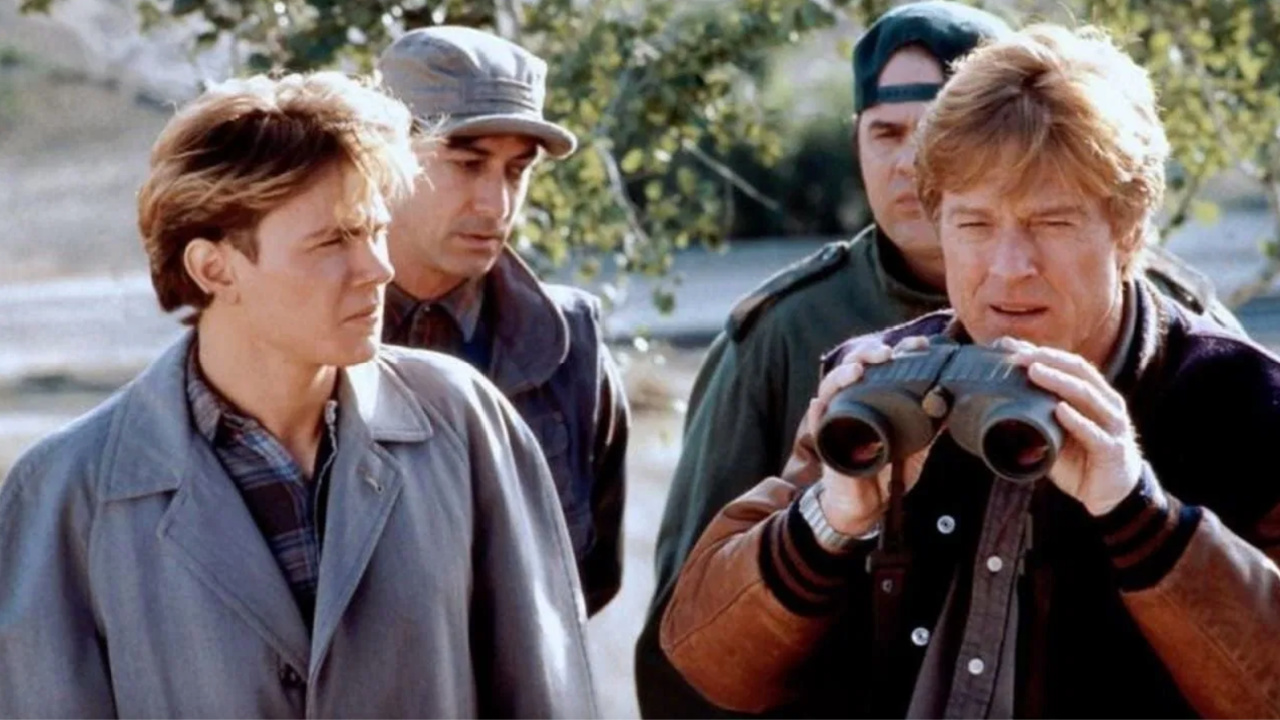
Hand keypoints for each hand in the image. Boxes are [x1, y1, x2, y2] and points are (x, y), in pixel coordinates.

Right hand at [808, 335, 936, 534]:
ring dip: (842, 375)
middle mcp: (855, 402)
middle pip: (856, 367)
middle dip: (868, 354)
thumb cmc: (886, 472)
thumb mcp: (915, 447)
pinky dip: (817, 412)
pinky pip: (818, 424)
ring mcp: (838, 420)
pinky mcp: (827, 442)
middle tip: (886, 353)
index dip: (900, 351)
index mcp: (877, 398)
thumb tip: (952, 404)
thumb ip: (929, 426)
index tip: (920, 345)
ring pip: (832, 388)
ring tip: (856, 371)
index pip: (886, 365)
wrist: (866, 506)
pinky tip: (819, 403)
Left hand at [1001, 338, 1142, 514]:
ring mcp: (1112, 425)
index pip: (1068, 365)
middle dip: (1048, 360)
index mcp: (1094, 394)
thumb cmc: (1080, 458)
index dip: (1041, 352)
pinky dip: (1076, 420)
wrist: (1110, 494)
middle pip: (1079, 371)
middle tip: (1019, 356)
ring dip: (1059, 381)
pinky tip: (1059, 410)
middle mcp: (1106, 403)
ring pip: (1087, 395)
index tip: (1011, 346)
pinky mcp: (1113, 449)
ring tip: (1035, 372)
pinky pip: (1094, 432)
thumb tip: (998, 402)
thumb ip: (1037, 415)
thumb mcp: (1055, 433)